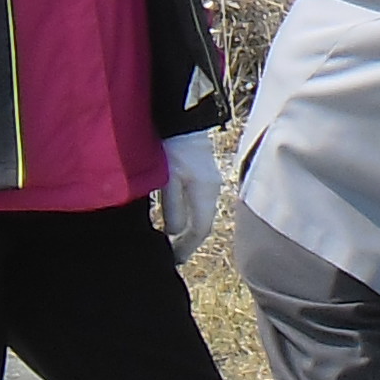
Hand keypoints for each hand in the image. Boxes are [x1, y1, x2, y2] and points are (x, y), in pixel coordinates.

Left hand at [156, 132, 221, 259]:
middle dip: (188, 242)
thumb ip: (171, 208)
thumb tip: (173, 232)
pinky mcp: (203, 176)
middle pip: (203, 224)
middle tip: (171, 256)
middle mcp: (211, 191)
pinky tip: (175, 219)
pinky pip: (198, 203)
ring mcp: (209, 182)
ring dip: (187, 229)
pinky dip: (187, 216)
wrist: (182, 119)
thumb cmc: (172, 148)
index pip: (200, 230)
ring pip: (201, 214)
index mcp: (205, 194)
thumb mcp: (168, 180)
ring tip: (172, 241)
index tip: (172, 260)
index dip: (186, 247)